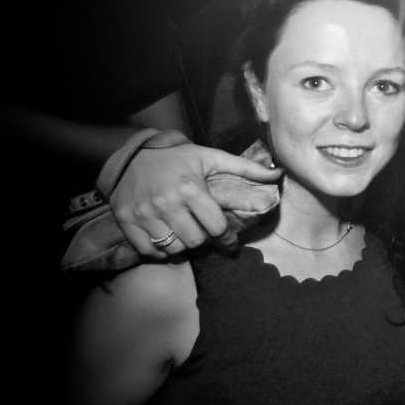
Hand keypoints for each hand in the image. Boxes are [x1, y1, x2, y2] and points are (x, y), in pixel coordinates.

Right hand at [111, 144, 280, 259]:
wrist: (132, 153)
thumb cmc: (177, 157)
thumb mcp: (211, 157)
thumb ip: (245, 168)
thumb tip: (278, 173)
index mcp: (190, 188)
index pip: (216, 227)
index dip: (226, 236)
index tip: (228, 239)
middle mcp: (166, 202)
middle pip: (196, 241)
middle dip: (204, 238)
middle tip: (202, 231)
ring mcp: (144, 213)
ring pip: (174, 248)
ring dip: (183, 245)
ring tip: (185, 233)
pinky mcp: (126, 221)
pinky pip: (149, 251)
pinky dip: (160, 250)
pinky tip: (166, 237)